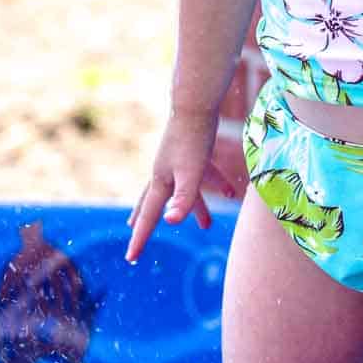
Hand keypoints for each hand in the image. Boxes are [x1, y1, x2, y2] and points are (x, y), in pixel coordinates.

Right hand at [125, 110, 236, 263]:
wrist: (197, 103)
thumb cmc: (193, 139)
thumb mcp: (192, 172)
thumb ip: (184, 198)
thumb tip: (171, 222)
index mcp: (162, 181)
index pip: (148, 216)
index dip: (140, 239)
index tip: (130, 258)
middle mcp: (165, 173)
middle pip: (153, 203)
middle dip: (146, 220)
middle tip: (134, 234)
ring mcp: (177, 162)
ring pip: (182, 191)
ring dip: (194, 208)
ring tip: (206, 225)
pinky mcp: (192, 152)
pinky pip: (202, 175)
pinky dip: (215, 185)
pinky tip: (232, 192)